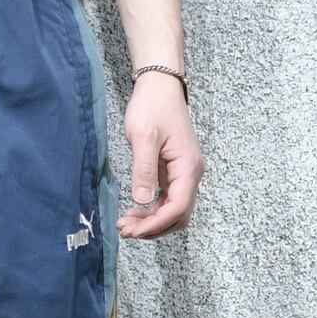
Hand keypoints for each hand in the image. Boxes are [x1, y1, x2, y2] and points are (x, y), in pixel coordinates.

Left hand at [116, 71, 202, 239]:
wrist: (159, 87)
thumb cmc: (153, 106)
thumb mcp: (144, 136)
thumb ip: (144, 169)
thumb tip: (142, 200)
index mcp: (188, 167)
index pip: (177, 208)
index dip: (155, 224)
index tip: (132, 230)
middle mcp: (191, 174)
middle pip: (178, 216)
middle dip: (153, 228)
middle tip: (125, 230)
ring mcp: (184, 175)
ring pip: (173, 212)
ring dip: (151, 223)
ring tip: (126, 224)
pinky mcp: (174, 174)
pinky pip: (167, 201)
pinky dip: (152, 212)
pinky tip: (134, 213)